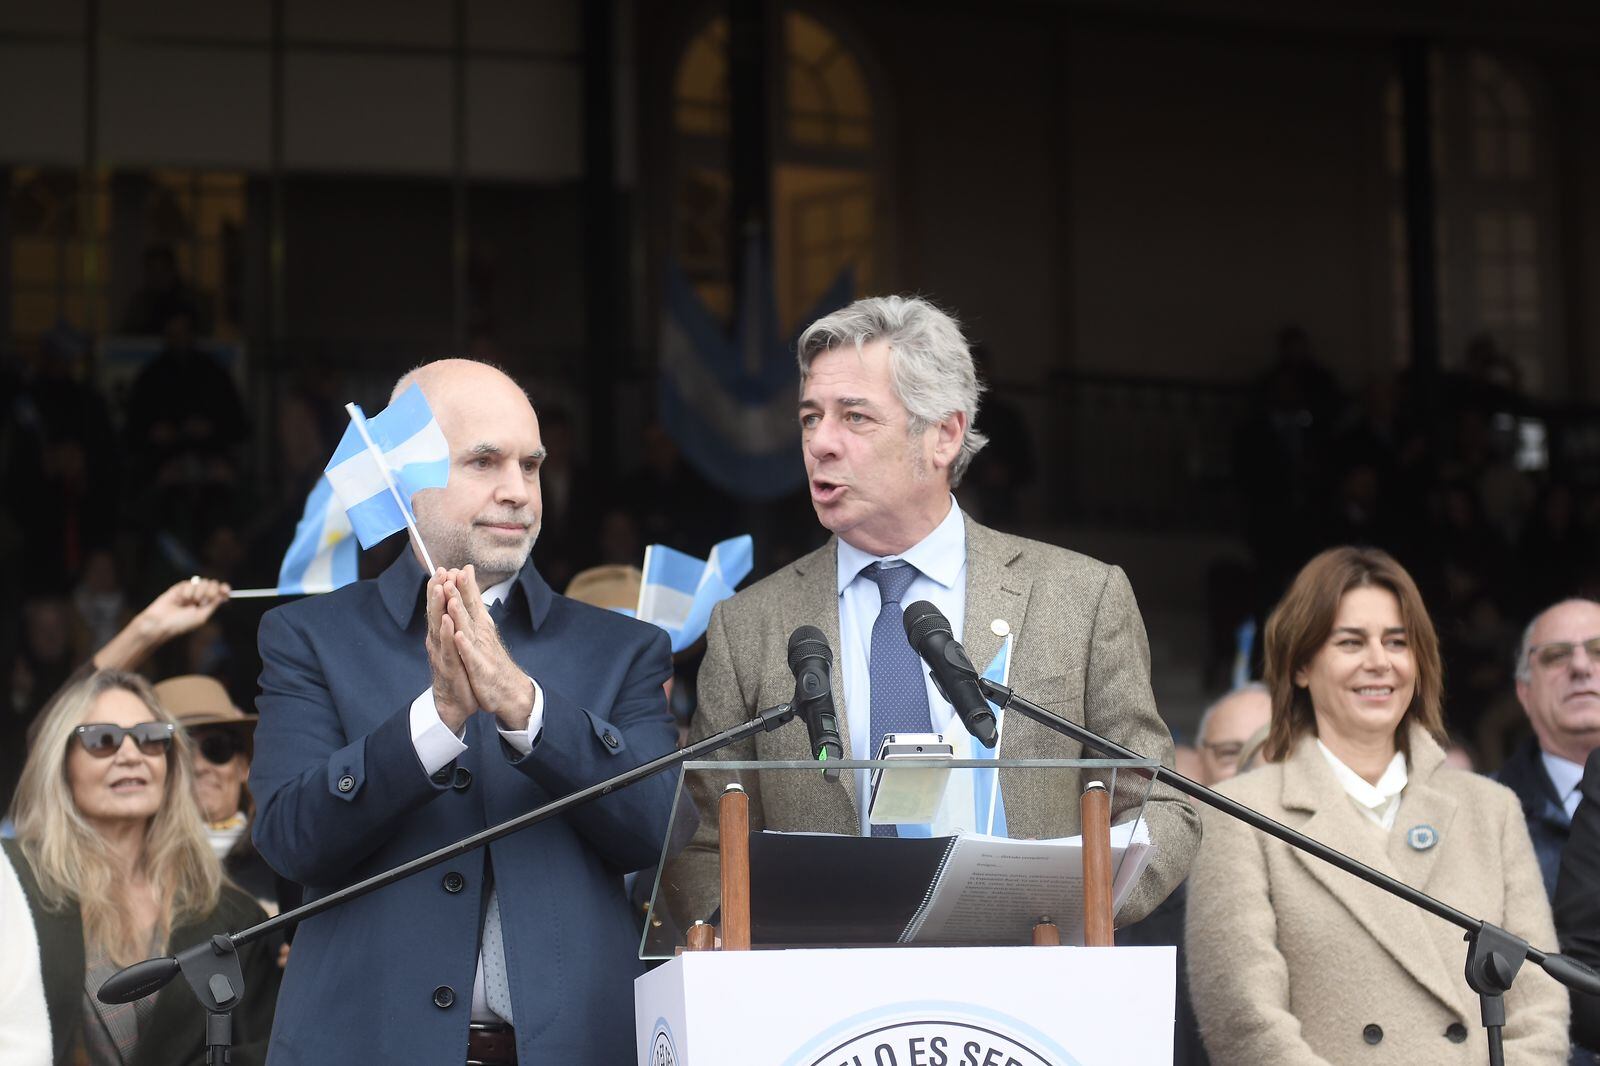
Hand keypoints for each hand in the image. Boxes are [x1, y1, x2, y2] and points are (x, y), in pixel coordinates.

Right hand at [94, 577, 231, 669]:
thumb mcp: (201, 616)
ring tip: (191, 602)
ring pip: (203, 582)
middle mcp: (199, 597)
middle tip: (204, 600)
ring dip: (200, 592)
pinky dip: (189, 591)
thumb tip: (223, 595)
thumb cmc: (181, 623)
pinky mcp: (180, 588)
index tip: (226, 590)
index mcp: (206, 606)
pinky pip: (191, 582)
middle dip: (212, 590)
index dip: (224, 589)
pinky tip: (182, 599)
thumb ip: (213, 605)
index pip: (219, 593)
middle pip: (213, 584)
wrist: (161, 621)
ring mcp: (190, 592)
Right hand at [426, 569, 476, 732]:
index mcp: (441, 634)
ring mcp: (441, 654)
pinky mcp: (448, 668)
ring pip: (439, 627)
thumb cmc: (456, 670)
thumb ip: (453, 622)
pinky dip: (448, 634)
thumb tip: (453, 602)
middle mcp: (438, 642)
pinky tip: (449, 622)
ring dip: (440, 608)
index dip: (440, 588)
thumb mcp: (455, 643)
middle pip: (435, 612)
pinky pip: (448, 649)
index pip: (439, 607)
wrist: (455, 703)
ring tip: (442, 589)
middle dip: (437, 591)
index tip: (444, 567)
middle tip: (439, 572)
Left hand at [446, 565, 533, 731]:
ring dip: (460, 614)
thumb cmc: (494, 662)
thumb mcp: (485, 635)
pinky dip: (465, 645)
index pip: (474, 602)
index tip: (460, 566)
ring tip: (451, 598)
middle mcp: (483, 635)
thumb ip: (476, 612)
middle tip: (452, 572)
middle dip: (460, 592)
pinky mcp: (480, 669)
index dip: (467, 585)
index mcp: (482, 627)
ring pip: (469, 630)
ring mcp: (482, 652)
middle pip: (470, 611)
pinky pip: (471, 656)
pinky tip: (459, 635)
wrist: (511, 692)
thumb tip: (470, 592)